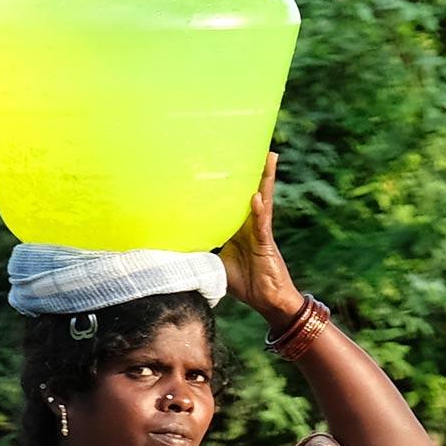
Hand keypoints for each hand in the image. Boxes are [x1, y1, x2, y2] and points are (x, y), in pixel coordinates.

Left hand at [216, 153, 300, 323]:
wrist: (266, 300)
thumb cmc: (244, 282)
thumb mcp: (216, 263)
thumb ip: (202, 251)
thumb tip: (176, 246)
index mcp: (241, 227)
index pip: (235, 200)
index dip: (233, 182)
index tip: (228, 160)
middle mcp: (252, 225)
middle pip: (253, 192)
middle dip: (255, 170)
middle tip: (258, 145)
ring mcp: (261, 233)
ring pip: (263, 201)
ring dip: (265, 180)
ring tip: (269, 158)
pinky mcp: (266, 245)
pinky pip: (262, 225)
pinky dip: (259, 210)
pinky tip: (256, 197)